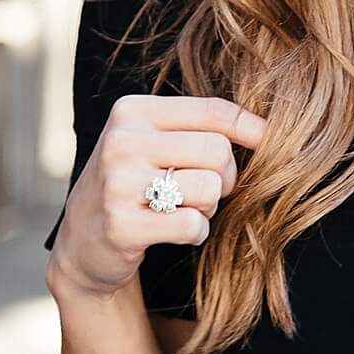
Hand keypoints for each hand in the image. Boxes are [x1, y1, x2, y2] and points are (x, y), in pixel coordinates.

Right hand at [46, 93, 267, 300]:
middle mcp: (122, 141)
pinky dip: (195, 232)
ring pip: (210, 188)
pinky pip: (193, 224)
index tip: (269, 142)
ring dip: (208, 207)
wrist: (82, 243)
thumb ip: (200, 129)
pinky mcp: (122, 225)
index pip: (213, 110)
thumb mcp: (153, 143)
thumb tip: (271, 130)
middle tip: (205, 191)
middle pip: (218, 151)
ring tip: (182, 209)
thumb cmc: (134, 185)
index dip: (251, 128)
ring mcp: (118, 183)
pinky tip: (171, 231)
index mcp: (132, 111)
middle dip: (225, 177)